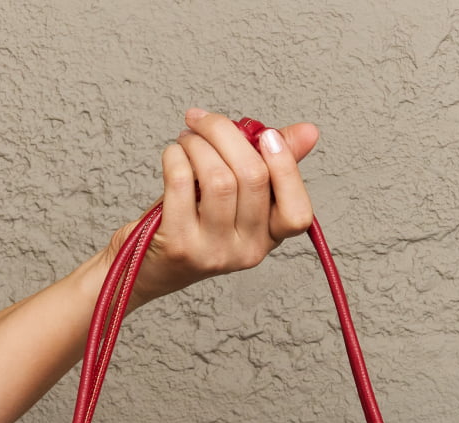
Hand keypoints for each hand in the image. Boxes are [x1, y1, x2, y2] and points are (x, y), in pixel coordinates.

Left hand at [102, 107, 319, 306]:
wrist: (149, 264)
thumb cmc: (195, 222)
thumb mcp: (238, 195)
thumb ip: (272, 164)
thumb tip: (308, 132)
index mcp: (268, 238)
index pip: (297, 214)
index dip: (286, 168)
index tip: (266, 135)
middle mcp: (246, 252)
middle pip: (253, 177)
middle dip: (225, 133)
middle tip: (202, 121)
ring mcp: (213, 252)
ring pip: (218, 177)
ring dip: (197, 143)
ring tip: (186, 139)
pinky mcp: (179, 245)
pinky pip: (182, 182)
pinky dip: (175, 155)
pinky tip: (173, 155)